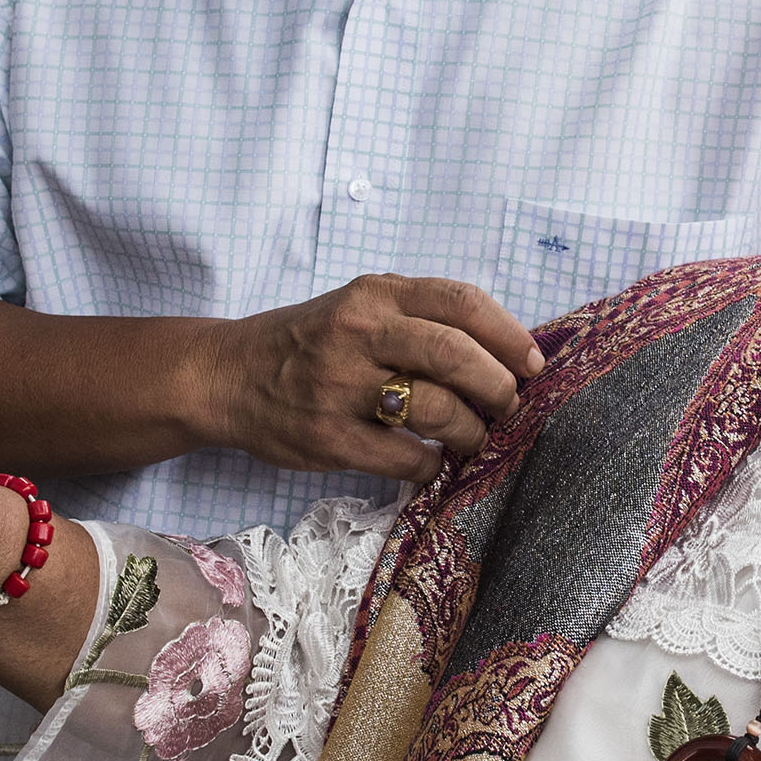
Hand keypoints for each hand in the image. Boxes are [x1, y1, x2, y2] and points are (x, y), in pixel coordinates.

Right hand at [206, 274, 543, 481]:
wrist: (227, 376)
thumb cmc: (310, 343)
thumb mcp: (360, 308)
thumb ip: (419, 320)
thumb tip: (502, 354)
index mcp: (376, 294)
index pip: (462, 302)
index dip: (509, 335)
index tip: (533, 363)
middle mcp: (359, 332)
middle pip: (456, 355)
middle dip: (499, 387)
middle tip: (510, 407)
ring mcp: (341, 386)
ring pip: (435, 408)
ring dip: (471, 431)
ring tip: (475, 439)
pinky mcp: (328, 437)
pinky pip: (403, 457)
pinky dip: (431, 466)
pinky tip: (432, 464)